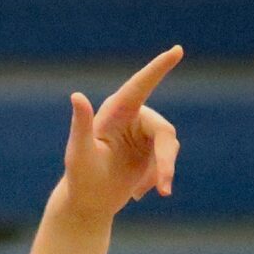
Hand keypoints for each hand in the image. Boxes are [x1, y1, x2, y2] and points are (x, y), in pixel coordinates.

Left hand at [59, 45, 183, 219]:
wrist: (88, 204)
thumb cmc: (80, 178)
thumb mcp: (79, 154)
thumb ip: (80, 124)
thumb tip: (76, 95)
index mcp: (115, 111)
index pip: (140, 86)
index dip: (159, 67)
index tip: (177, 50)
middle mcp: (132, 117)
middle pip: (163, 131)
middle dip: (165, 161)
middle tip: (164, 189)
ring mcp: (143, 133)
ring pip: (169, 146)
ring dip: (162, 172)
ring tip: (145, 194)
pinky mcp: (151, 149)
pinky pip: (167, 160)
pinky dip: (157, 179)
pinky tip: (138, 193)